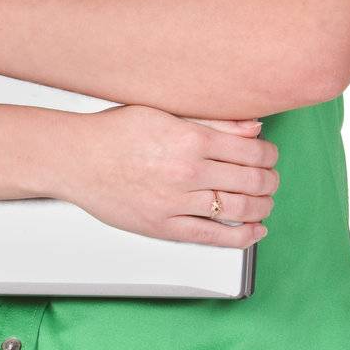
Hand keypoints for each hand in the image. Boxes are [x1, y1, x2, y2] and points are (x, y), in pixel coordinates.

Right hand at [61, 104, 278, 247]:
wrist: (77, 159)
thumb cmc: (115, 133)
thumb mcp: (166, 113)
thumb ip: (213, 122)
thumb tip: (254, 129)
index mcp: (191, 139)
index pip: (251, 151)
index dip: (269, 155)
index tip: (269, 155)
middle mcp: (188, 172)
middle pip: (251, 180)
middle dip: (270, 180)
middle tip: (271, 177)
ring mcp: (177, 202)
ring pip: (238, 208)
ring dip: (262, 206)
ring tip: (266, 201)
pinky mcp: (165, 227)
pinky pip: (214, 236)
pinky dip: (242, 236)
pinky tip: (255, 230)